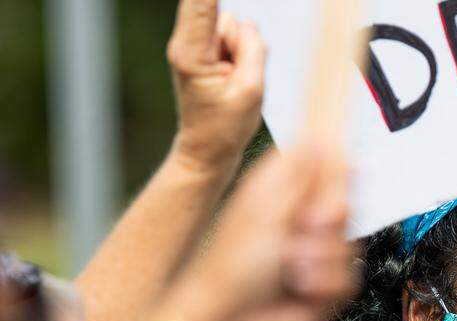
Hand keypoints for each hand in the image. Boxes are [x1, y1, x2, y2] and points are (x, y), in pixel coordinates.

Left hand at [167, 0, 266, 174]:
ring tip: (239, 84)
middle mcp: (186, 45)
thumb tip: (250, 25)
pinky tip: (237, 81)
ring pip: (232, 28)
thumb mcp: (251, 92)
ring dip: (243, 51)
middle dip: (241, 40)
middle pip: (224, 16)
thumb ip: (253, 51)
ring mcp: (194, 48)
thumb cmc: (224, 129)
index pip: (201, 2)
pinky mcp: (203, 53)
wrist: (207, 153)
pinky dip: (241, 55)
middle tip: (242, 73)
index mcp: (191, 53)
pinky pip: (232, 40)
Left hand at [170, 146, 360, 320]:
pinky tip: (300, 289)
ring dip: (322, 259)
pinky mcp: (327, 286)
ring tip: (292, 269)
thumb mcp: (268, 209)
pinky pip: (349, 278)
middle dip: (331, 220)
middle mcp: (303, 218)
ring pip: (351, 245)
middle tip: (308, 225)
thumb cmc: (232, 265)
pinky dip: (324, 285)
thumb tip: (325, 136)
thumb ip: (302, 173)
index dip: (339, 158)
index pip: (323, 161)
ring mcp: (317, 253)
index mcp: (285, 191)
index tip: (351, 154)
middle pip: (347, 202)